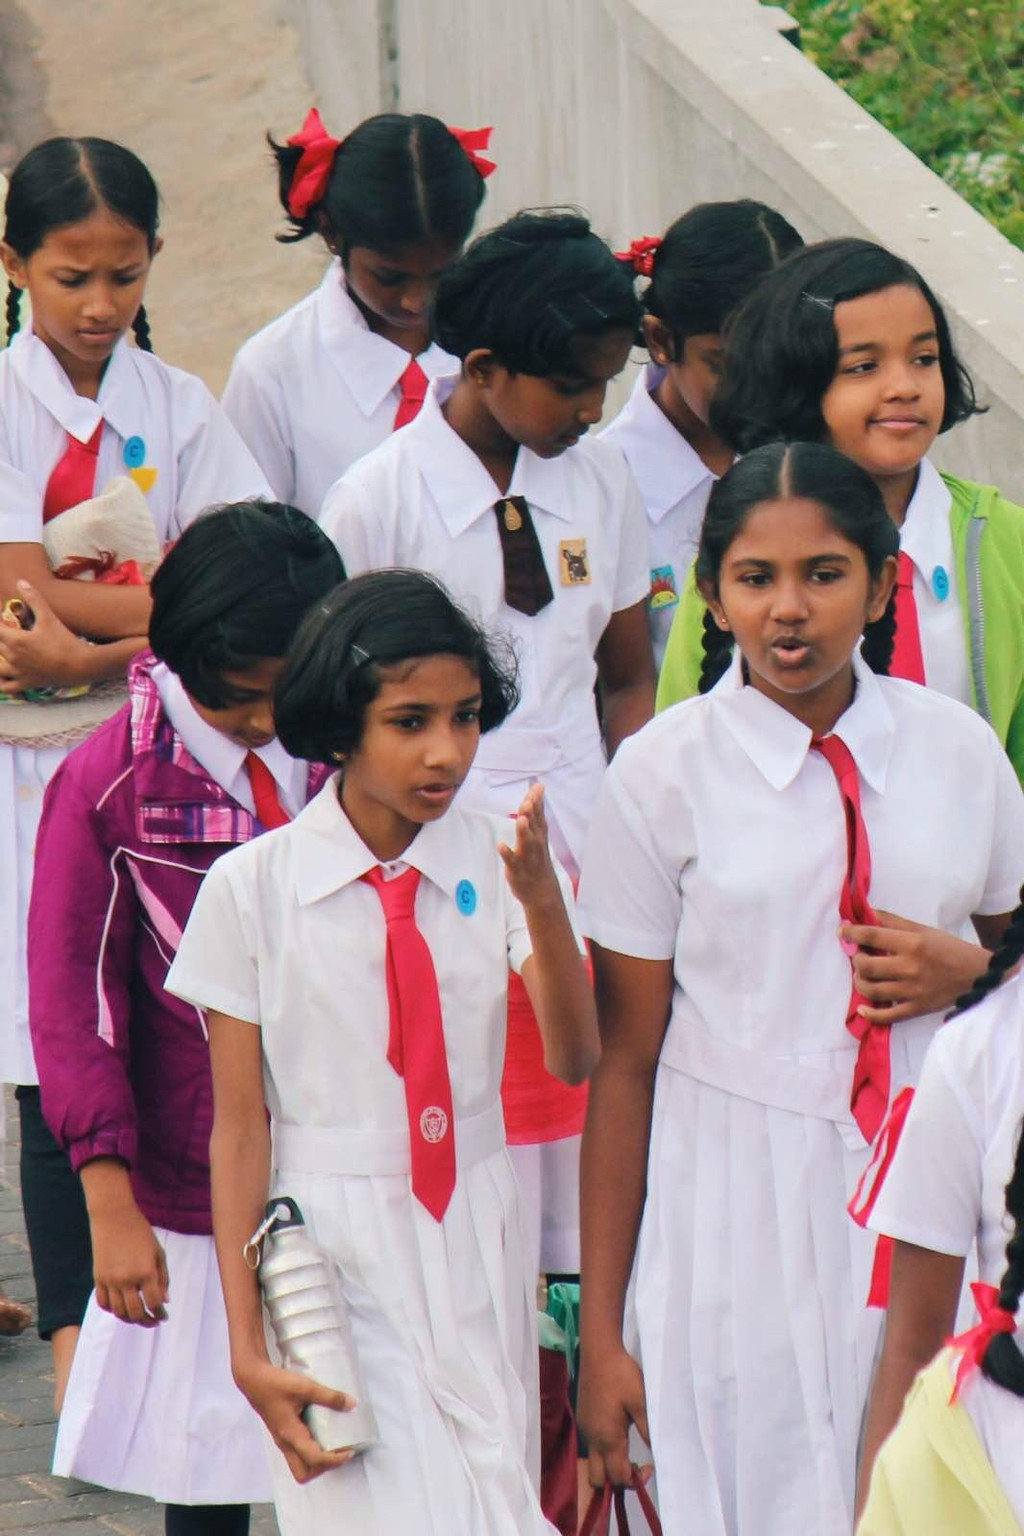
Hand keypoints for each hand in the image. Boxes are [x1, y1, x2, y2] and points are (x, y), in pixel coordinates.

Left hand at [0, 581, 88, 691]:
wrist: (80, 665)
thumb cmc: (64, 640)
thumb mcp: (48, 617)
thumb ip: (33, 599)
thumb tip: (20, 581)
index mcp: (15, 639)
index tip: (2, 619)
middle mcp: (12, 657)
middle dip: (0, 639)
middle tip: (8, 633)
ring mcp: (18, 672)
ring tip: (3, 654)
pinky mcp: (26, 684)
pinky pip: (6, 687)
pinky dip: (1, 683)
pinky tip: (2, 677)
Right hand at [91, 1203, 168, 1325]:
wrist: (114, 1217)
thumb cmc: (140, 1232)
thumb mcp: (158, 1252)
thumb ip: (163, 1277)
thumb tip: (165, 1301)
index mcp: (146, 1271)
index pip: (154, 1303)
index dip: (160, 1313)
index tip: (164, 1316)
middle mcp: (127, 1279)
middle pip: (136, 1313)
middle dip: (147, 1321)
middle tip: (154, 1321)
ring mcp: (110, 1280)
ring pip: (118, 1312)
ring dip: (130, 1319)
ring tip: (139, 1317)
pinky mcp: (98, 1278)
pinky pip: (103, 1303)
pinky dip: (112, 1310)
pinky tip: (121, 1308)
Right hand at [233, 1356, 356, 1483]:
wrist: (253, 1379)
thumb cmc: (277, 1384)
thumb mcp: (305, 1387)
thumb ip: (328, 1396)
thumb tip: (352, 1404)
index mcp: (290, 1435)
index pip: (314, 1460)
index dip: (334, 1460)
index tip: (350, 1451)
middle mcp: (285, 1444)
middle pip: (303, 1474)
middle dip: (323, 1469)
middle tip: (339, 1452)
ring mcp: (282, 1441)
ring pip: (299, 1466)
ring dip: (317, 1463)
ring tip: (333, 1446)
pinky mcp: (281, 1434)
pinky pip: (297, 1454)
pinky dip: (311, 1453)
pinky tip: (321, 1435)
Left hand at [498, 784, 560, 908]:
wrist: (543, 892)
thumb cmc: (538, 859)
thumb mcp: (539, 835)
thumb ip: (536, 813)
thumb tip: (536, 791)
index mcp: (539, 835)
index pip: (539, 815)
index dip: (538, 801)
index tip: (538, 786)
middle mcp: (535, 844)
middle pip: (533, 826)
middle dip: (531, 814)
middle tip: (528, 801)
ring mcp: (527, 858)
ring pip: (526, 843)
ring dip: (523, 831)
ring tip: (521, 819)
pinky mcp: (517, 870)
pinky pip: (512, 862)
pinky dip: (507, 854)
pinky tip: (501, 846)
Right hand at [577, 1343, 650, 1489]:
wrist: (599, 1352)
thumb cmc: (622, 1376)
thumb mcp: (641, 1402)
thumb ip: (649, 1430)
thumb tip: (656, 1453)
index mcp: (608, 1438)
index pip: (617, 1477)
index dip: (634, 1480)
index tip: (649, 1466)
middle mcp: (593, 1439)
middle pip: (598, 1480)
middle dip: (616, 1481)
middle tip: (634, 1465)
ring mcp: (585, 1429)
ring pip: (593, 1463)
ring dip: (608, 1466)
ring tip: (627, 1451)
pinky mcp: (583, 1418)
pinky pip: (591, 1446)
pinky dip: (603, 1451)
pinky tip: (617, 1433)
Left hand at [841, 910, 990, 1024]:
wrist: (977, 974)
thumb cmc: (947, 948)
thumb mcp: (922, 929)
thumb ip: (892, 922)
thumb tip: (866, 913)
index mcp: (912, 944)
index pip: (872, 936)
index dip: (851, 933)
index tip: (842, 932)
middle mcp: (910, 967)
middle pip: (867, 966)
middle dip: (856, 960)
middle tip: (858, 956)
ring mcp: (913, 991)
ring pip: (872, 990)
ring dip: (859, 982)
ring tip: (861, 976)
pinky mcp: (917, 1008)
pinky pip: (887, 1016)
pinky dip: (870, 1014)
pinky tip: (862, 1008)